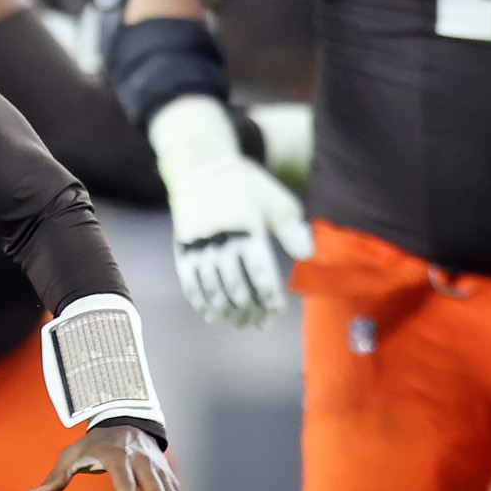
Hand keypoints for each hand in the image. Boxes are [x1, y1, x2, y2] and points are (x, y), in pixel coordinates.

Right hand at [149, 95, 313, 326]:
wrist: (202, 167)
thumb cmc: (246, 185)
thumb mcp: (276, 200)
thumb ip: (293, 229)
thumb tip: (307, 255)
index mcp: (249, 230)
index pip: (261, 274)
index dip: (269, 297)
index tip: (277, 311)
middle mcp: (222, 241)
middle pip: (237, 287)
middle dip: (250, 310)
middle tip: (259, 323)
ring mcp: (200, 247)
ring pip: (214, 289)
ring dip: (227, 310)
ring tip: (237, 322)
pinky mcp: (183, 248)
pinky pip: (191, 282)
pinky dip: (201, 301)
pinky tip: (211, 312)